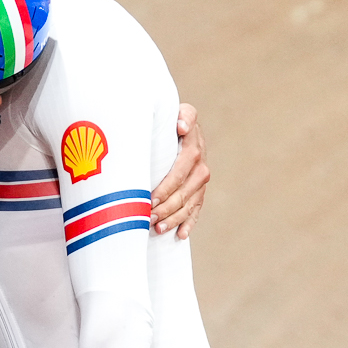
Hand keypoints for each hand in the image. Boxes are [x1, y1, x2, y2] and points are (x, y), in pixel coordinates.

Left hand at [150, 102, 208, 237]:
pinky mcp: (199, 190)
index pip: (180, 170)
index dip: (167, 186)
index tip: (151, 198)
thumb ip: (182, 115)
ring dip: (174, 218)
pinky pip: (196, 209)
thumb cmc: (168, 120)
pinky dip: (189, 223)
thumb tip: (182, 126)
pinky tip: (180, 235)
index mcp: (192, 146)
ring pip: (189, 203)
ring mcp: (201, 179)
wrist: (180, 125)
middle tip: (147, 217)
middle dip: (165, 207)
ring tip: (158, 228)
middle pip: (183, 191)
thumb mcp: (175, 112)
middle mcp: (200, 164)